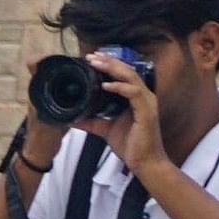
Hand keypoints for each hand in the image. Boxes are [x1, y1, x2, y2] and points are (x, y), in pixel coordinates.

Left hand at [86, 54, 165, 177]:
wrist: (144, 162)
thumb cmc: (130, 145)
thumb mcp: (105, 129)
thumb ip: (90, 121)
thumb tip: (70, 118)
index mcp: (135, 98)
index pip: (123, 75)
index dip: (109, 64)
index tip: (92, 59)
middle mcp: (143, 96)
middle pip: (127, 71)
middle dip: (109, 61)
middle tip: (91, 56)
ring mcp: (147, 103)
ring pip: (131, 77)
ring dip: (113, 69)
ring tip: (96, 64)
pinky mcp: (147, 112)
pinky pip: (134, 94)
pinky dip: (120, 87)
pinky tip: (106, 85)